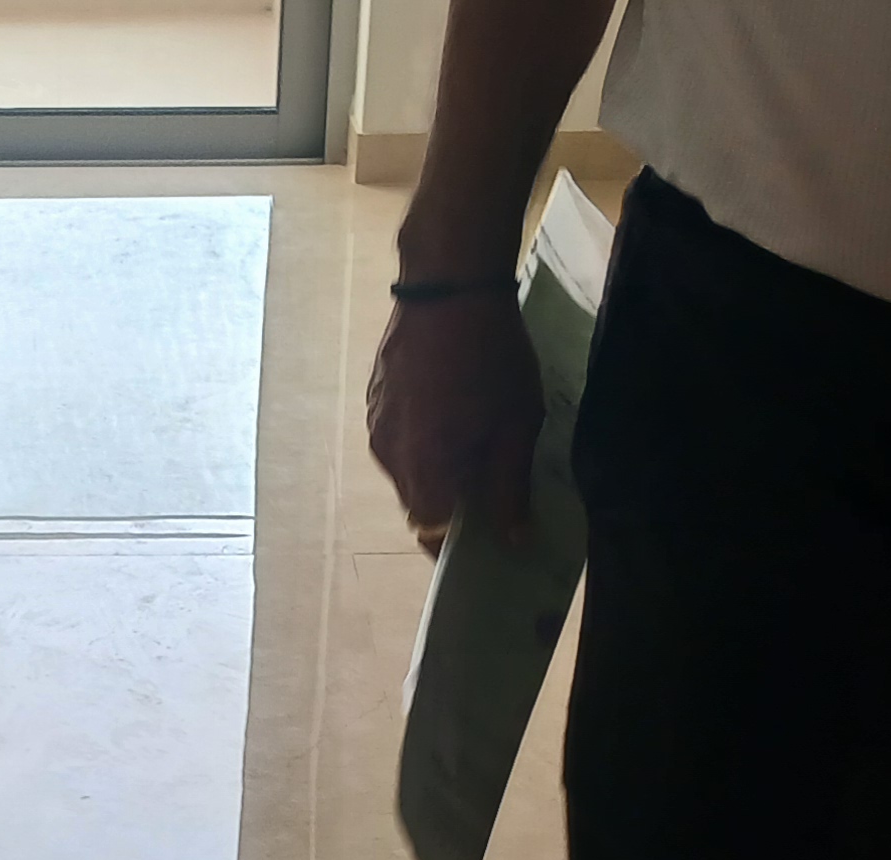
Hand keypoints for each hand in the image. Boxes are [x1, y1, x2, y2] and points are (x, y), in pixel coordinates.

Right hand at [367, 293, 543, 554]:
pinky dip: (420, 437)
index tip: (485, 536)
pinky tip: (448, 405)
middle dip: (449, 503)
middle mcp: (389, 454)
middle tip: (487, 481)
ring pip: (405, 468)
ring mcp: (375, 424)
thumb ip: (511, 486)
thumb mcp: (517, 424)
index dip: (456, 542)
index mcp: (426, 467)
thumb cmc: (492, 357)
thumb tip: (513, 539)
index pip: (430, 532)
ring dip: (434, 466)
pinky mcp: (373, 398)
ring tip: (470, 434)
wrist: (448, 286)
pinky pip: (396, 437)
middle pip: (417, 502)